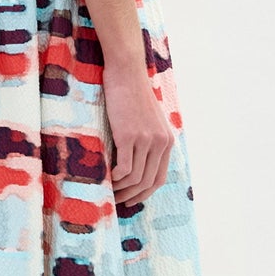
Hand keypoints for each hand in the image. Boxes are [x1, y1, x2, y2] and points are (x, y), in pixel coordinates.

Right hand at [102, 67, 174, 208]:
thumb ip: (149, 139)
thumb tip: (139, 160)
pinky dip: (116, 178)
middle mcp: (160, 143)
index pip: (159, 178)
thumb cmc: (132, 94)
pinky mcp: (129, 136)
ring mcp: (146, 140)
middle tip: (118, 202)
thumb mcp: (149, 119)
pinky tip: (108, 177)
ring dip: (122, 189)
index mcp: (167, 141)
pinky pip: (125, 168)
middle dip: (133, 196)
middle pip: (148, 182)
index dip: (145, 193)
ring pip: (136, 178)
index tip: (131, 200)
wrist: (127, 73)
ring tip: (109, 191)